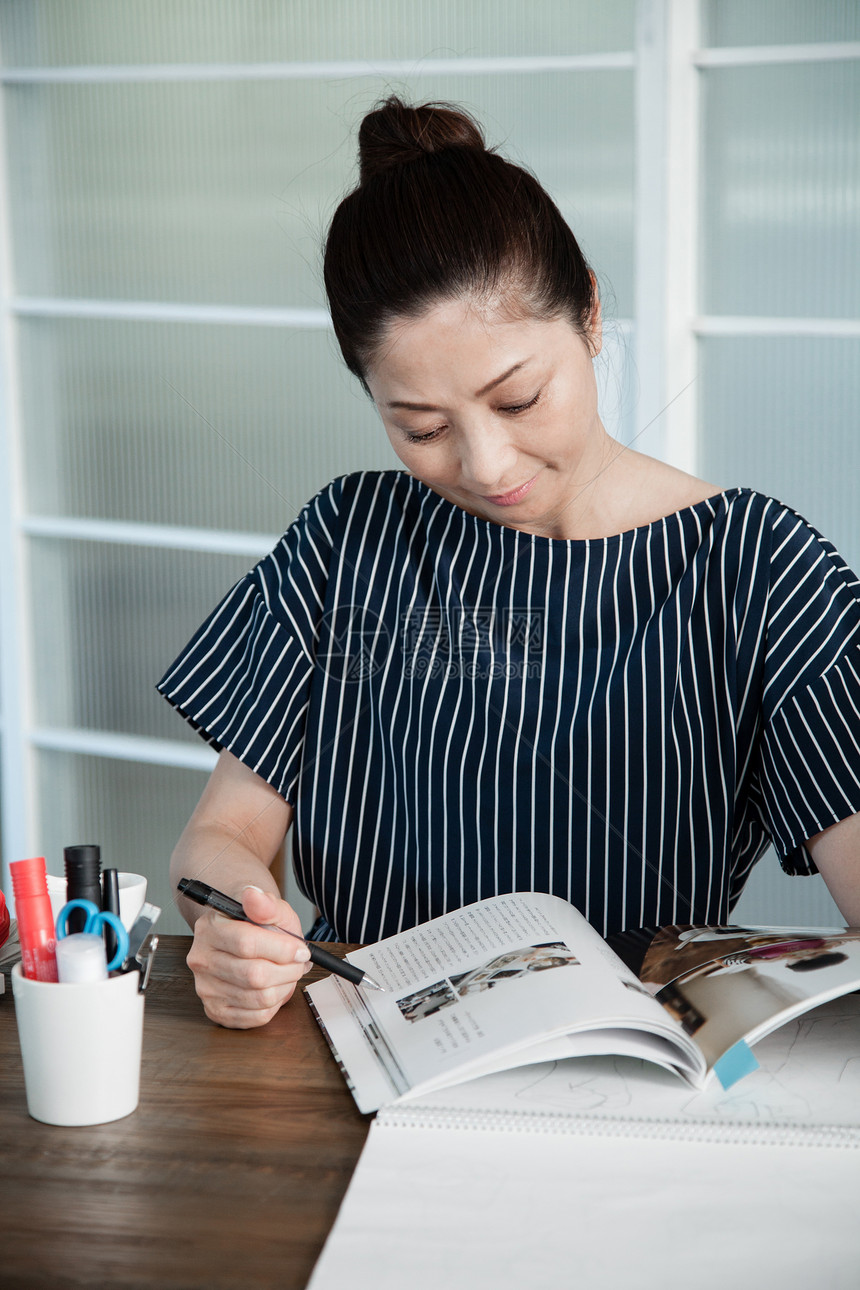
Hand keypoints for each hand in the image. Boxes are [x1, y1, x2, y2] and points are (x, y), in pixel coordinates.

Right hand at [186, 885, 311, 1027]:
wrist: (240, 937)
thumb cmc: (257, 923)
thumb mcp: (269, 907)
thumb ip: (265, 903)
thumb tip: (253, 895)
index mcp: (210, 928)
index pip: (247, 943)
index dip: (282, 949)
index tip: (301, 949)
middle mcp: (202, 959)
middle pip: (254, 975)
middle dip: (288, 970)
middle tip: (297, 962)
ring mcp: (206, 988)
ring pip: (258, 998)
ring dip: (284, 987)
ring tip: (287, 973)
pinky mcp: (215, 1010)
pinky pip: (255, 1017)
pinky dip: (274, 1004)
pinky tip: (274, 988)